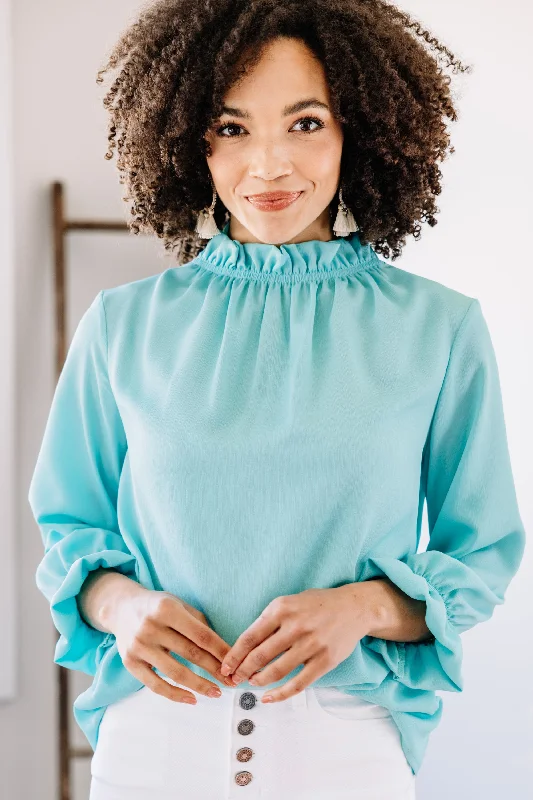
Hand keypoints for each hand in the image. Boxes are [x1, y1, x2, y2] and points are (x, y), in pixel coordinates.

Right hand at [109, 588, 235, 702]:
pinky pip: (156, 685)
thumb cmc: (157, 607)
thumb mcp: (178, 604)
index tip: (234, 663)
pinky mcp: (130, 663)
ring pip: (175, 673)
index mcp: (167, 609)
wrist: (120, 608)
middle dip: (214, 670)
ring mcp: (139, 646)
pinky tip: (191, 699)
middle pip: (190, 654)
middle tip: (231, 682)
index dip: (220, 651)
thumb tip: (223, 650)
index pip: (201, 634)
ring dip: (199, 686)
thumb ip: (199, 624)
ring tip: (215, 692)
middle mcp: (151, 627)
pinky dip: (175, 695)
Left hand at [219, 584, 379, 702]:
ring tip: (251, 683)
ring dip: (259, 681)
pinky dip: (280, 694)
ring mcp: (311, 644)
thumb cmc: (317, 605)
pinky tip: (269, 697)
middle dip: (242, 671)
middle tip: (233, 679)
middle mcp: (295, 626)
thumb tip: (246, 646)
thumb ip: (270, 620)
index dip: (234, 655)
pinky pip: (298, 684)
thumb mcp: (289, 602)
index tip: (225, 667)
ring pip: (276, 671)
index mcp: (282, 609)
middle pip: (259, 656)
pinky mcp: (325, 661)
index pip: (250, 637)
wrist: (354, 607)